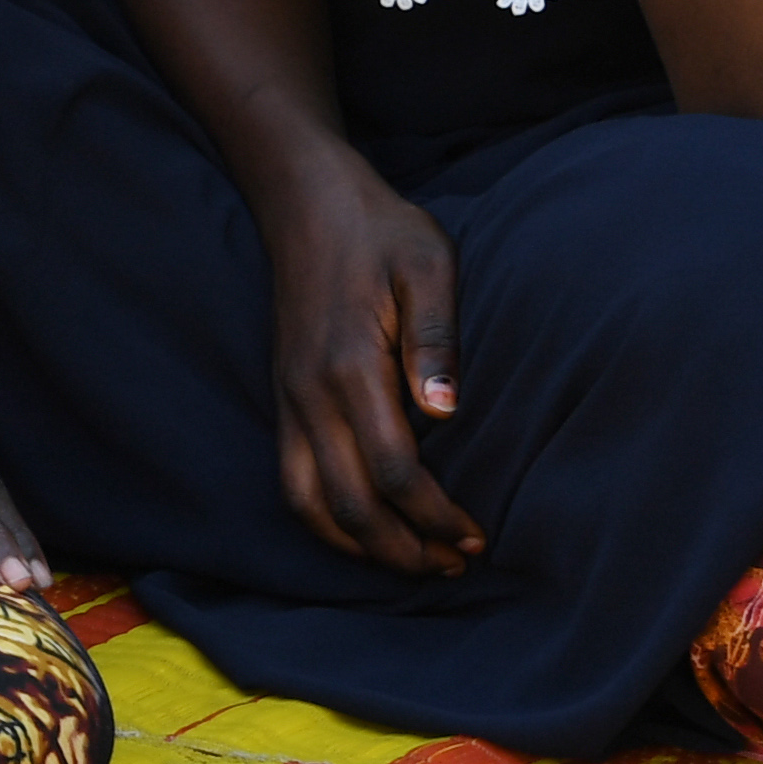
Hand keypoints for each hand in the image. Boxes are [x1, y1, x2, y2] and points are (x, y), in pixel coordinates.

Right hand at [255, 160, 479, 575]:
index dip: (436, 515)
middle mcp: (310, 392)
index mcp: (351, 365)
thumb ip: (436, 339)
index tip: (478, 536)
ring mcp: (289, 397)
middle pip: (348, 503)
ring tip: (413, 559)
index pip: (394, 470)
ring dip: (360, 545)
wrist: (303, 199)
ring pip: (309, 502)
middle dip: (402, 548)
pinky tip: (365, 526)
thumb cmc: (380, 229)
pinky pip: (291, 479)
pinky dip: (325, 519)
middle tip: (455, 564)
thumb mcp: (427, 265)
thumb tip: (448, 413)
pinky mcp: (284, 396)